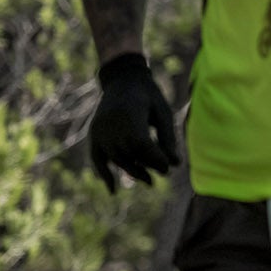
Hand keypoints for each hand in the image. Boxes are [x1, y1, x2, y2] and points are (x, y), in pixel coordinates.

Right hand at [88, 53, 179, 189]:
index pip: (141, 144)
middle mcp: (110, 124)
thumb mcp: (162, 112)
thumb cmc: (149, 95)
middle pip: (129, 153)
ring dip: (132, 171)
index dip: (155, 159)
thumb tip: (175, 164)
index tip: (169, 167)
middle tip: (164, 173)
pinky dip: (104, 174)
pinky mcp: (94, 134)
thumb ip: (167, 138)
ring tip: (149, 181)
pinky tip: (113, 191)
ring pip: (116, 158)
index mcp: (129, 114)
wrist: (123, 79)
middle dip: (147, 166)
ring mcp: (99, 130)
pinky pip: (97, 158)